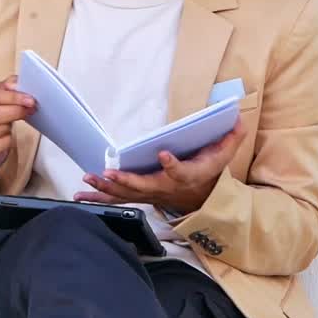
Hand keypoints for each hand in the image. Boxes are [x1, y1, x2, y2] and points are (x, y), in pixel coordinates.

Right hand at [0, 76, 35, 177]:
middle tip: (29, 109)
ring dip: (10, 125)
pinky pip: (3, 143)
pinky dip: (8, 139)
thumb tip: (16, 83)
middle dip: (16, 110)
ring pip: (1, 129)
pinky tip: (1, 136)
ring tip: (5, 123)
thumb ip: (5, 87)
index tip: (29, 99)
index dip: (12, 97)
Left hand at [74, 118, 246, 214]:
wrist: (200, 199)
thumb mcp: (223, 155)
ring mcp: (149, 193)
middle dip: (125, 181)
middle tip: (109, 172)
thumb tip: (237, 117)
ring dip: (106, 188)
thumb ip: (230, 137)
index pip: (180, 171)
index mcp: (186, 176)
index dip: (172, 165)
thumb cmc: (207, 172)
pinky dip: (98, 196)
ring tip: (88, 179)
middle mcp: (165, 187)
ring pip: (126, 194)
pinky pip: (117, 198)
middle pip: (144, 186)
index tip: (163, 154)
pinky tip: (81, 194)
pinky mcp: (139, 195)